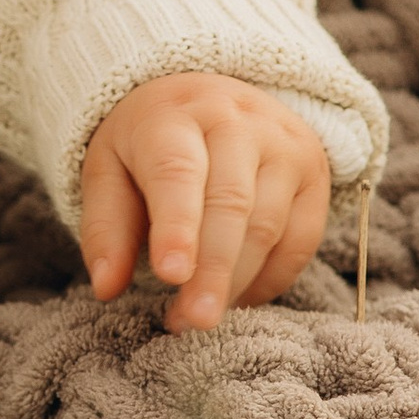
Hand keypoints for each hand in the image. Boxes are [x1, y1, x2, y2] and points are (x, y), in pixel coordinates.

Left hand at [79, 73, 332, 331]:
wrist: (207, 97)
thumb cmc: (149, 145)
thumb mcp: (109, 170)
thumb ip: (105, 228)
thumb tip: (106, 288)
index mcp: (174, 116)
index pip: (178, 172)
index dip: (177, 227)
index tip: (171, 276)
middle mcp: (236, 122)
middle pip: (231, 204)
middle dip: (213, 270)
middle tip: (192, 321)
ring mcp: (282, 144)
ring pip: (269, 225)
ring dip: (238, 282)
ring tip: (202, 316)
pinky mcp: (312, 171)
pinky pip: (302, 239)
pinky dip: (272, 279)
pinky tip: (239, 298)